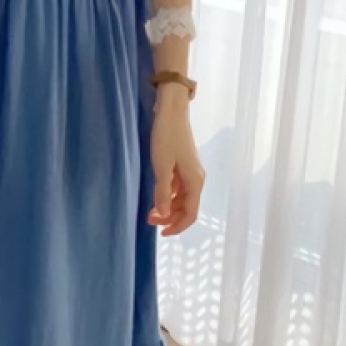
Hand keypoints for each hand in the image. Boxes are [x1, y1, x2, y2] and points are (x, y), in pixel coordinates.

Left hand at [149, 85, 205, 236]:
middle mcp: (196, 178)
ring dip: (169, 207)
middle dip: (170, 218)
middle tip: (149, 220)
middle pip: (187, 208)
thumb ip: (163, 192)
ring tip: (150, 211)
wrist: (171, 111)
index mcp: (195, 181)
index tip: (160, 233)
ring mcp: (190, 171)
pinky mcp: (183, 164)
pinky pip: (179, 187)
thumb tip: (164, 215)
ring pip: (182, 198)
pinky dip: (169, 195)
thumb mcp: (161, 166)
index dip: (177, 227)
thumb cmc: (166, 137)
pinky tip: (157, 194)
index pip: (190, 214)